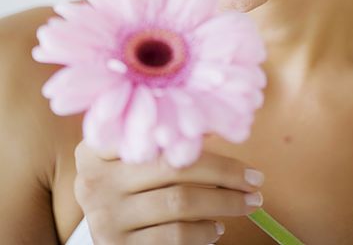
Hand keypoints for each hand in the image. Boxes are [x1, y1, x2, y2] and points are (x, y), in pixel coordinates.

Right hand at [74, 140, 264, 244]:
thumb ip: (166, 136)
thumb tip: (219, 119)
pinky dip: (203, 231)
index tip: (235, 133)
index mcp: (100, 144)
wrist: (105, 226)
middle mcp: (96, 178)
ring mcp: (105, 215)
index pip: (156, 131)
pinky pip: (173, 237)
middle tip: (255, 179)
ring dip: (224, 202)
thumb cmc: (130, 180)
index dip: (198, 132)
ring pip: (180, 202)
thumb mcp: (136, 154)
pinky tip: (218, 226)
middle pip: (174, 167)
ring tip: (248, 202)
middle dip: (224, 172)